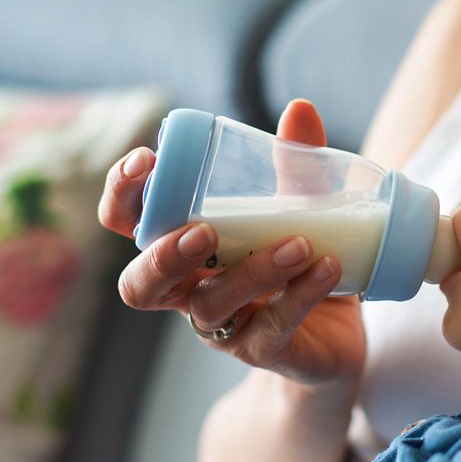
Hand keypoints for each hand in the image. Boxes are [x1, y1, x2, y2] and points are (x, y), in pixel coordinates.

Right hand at [98, 99, 366, 387]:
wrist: (339, 337)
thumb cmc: (302, 264)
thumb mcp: (302, 208)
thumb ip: (296, 164)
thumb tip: (300, 110)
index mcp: (184, 248)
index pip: (128, 224)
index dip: (121, 196)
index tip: (147, 161)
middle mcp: (191, 290)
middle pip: (141, 286)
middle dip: (164, 257)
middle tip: (203, 231)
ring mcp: (225, 327)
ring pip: (212, 306)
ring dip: (252, 271)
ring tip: (299, 243)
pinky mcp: (265, 351)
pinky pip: (271, 329)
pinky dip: (299, 295)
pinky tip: (326, 268)